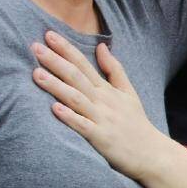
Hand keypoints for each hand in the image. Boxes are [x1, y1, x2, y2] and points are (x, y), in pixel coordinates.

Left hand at [31, 31, 171, 181]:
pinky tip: (54, 109)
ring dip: (56, 86)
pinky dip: (69, 117)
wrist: (151, 153)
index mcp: (107, 89)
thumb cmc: (136, 123)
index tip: (48, 34)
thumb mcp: (128, 92)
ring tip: (36, 74)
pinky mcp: (101, 138)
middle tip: (35, 47)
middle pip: (76, 77)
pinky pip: (83, 126)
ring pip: (76, 98)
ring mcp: (102, 119)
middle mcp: (103, 101)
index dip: (66, 49)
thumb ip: (114, 69)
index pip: (83, 64)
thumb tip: (101, 46)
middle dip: (55, 61)